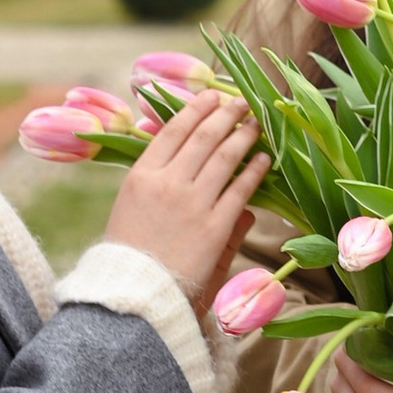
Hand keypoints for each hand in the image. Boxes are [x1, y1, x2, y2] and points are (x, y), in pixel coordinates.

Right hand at [102, 86, 268, 316]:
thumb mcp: (132, 212)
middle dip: (225, 113)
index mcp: (141, 176)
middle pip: (203, 136)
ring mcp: (193, 204)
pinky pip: (240, 190)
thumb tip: (177, 160)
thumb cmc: (129, 257)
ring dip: (243, 134)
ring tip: (255, 122)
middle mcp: (167, 183)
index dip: (196, 109)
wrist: (133, 296)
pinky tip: (264, 158)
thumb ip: (161, 185)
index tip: (211, 97)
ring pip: (225, 157)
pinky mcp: (215, 227)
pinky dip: (254, 170)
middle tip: (240, 101)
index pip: (172, 130)